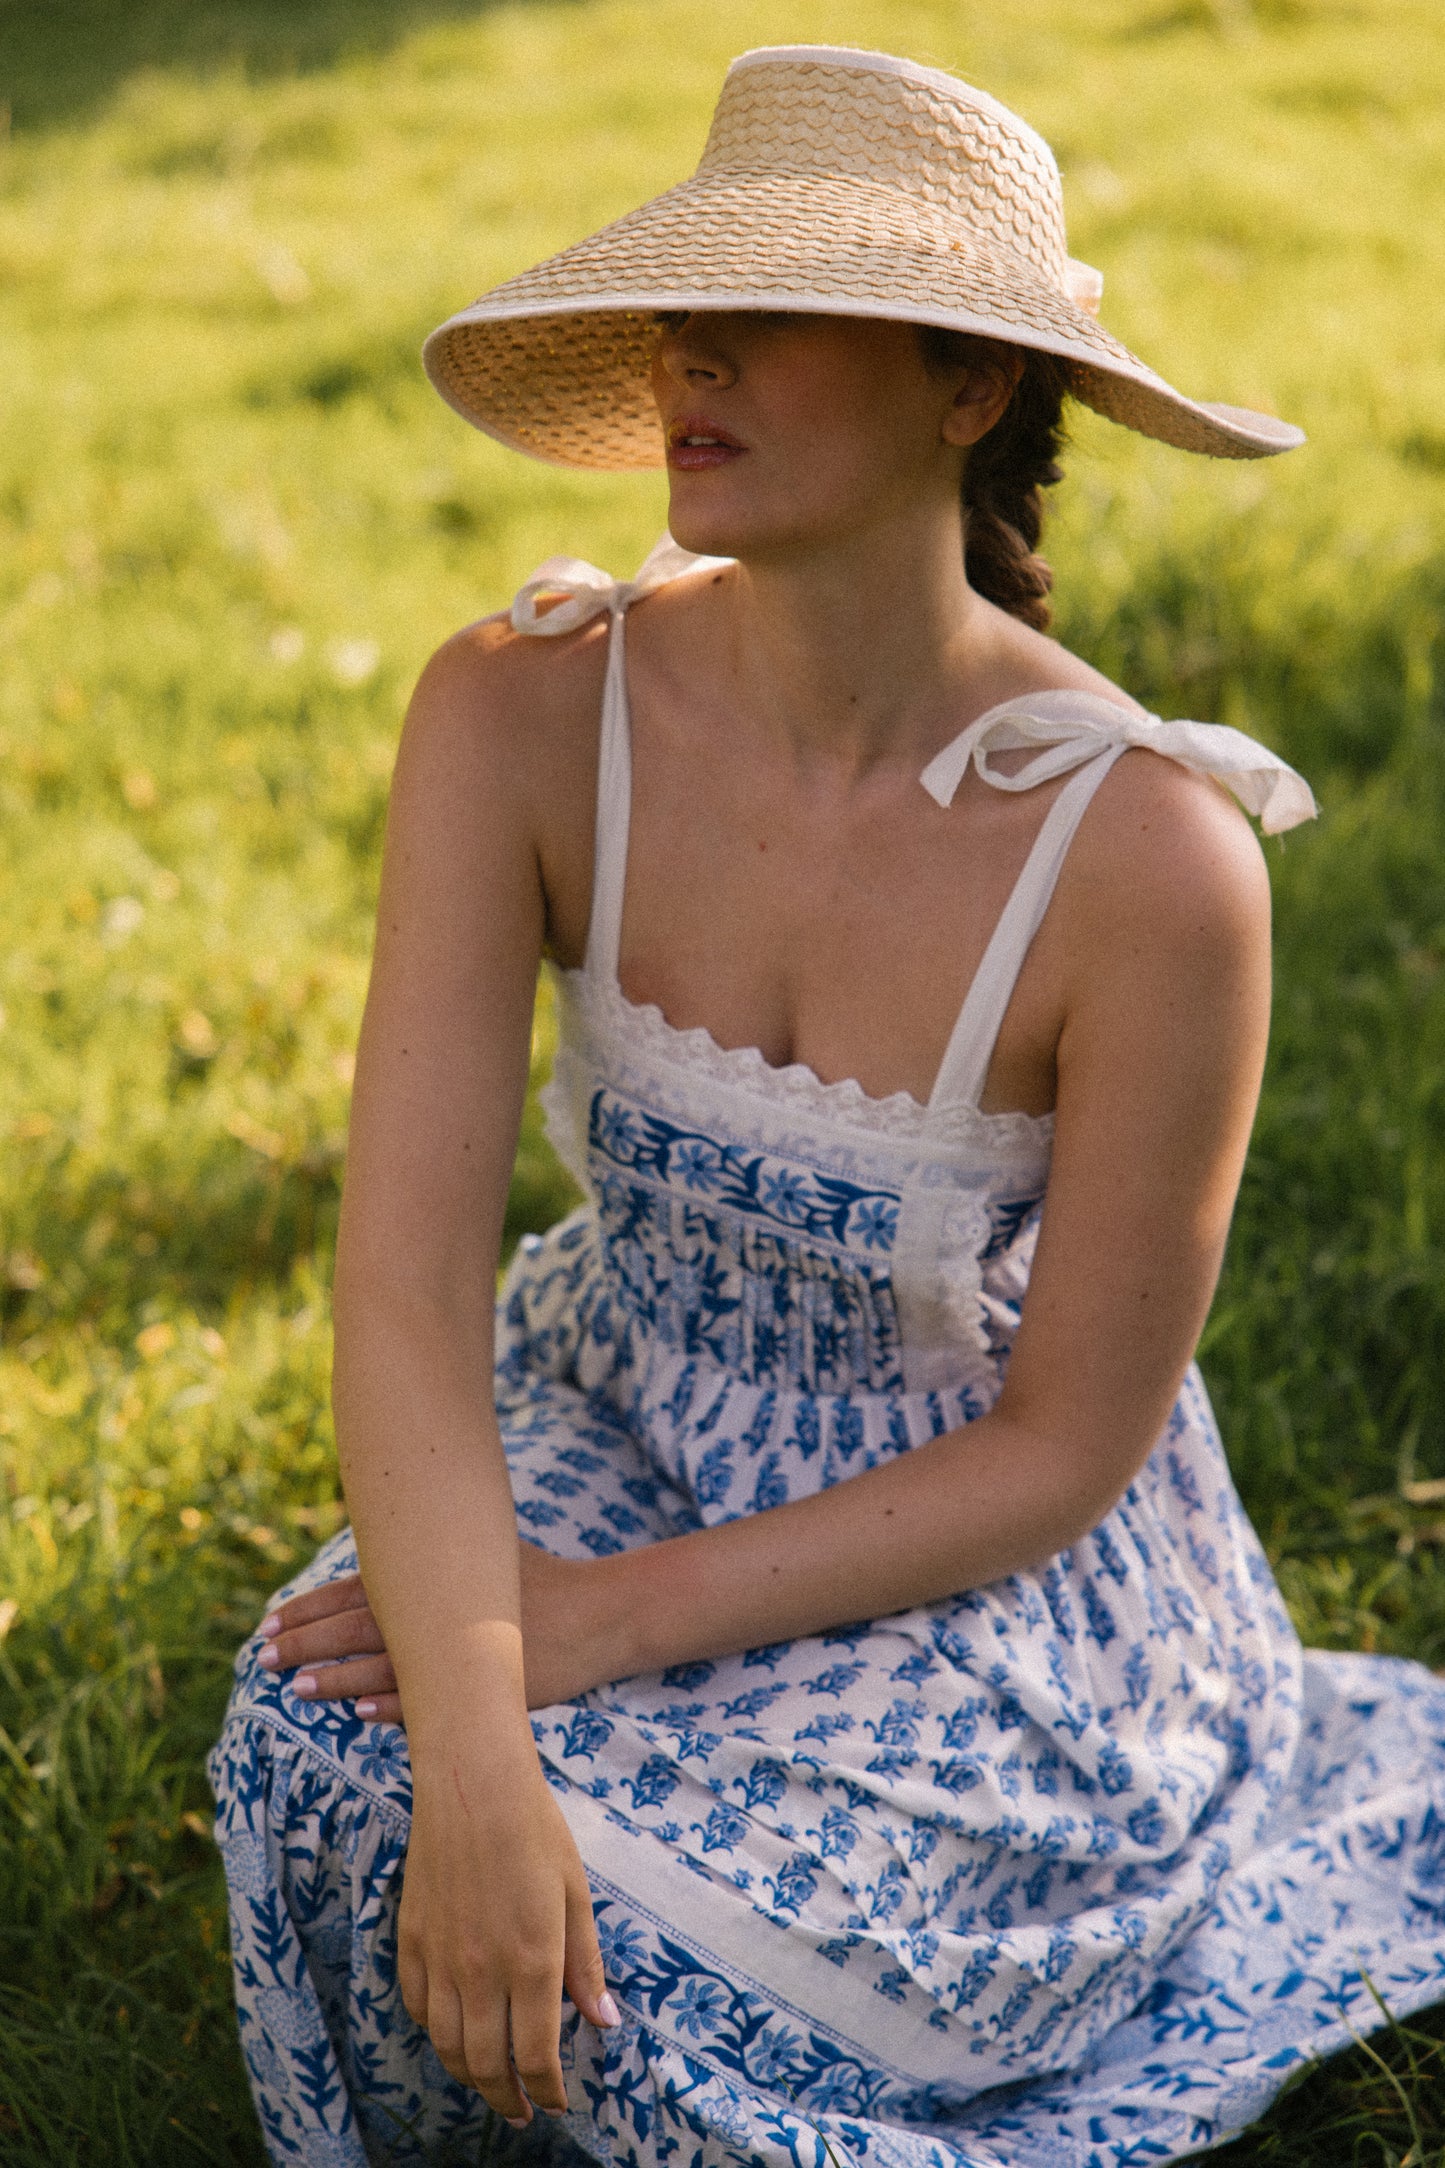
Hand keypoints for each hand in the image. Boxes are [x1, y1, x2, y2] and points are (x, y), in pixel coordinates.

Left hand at [259, 1547, 633, 1721]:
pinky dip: (394, 1707)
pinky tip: (360, 1715)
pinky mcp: (484, 1684)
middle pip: (358, 1623)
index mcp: (435, 1576)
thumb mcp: (481, 1557)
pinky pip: (430, 1701)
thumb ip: (432, 1566)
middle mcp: (440, 1610)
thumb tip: (381, 1565)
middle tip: (263, 1656)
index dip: (310, 1606)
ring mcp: (461, 1650)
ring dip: (338, 1676)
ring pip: (386, 1663)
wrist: (599, 1612)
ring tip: (298, 1688)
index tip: (270, 1622)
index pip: (356, 1589)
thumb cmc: (540, 1583)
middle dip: (307, 1640)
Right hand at [400, 1715, 620, 2116]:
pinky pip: (416, 2006)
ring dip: (469, 2075)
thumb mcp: (575, 1894)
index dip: (547, 2091)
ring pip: (446, 2045)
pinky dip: (433, 2030)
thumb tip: (603, 2021)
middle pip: (487, 2065)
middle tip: (521, 2111)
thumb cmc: (535, 1831)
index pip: (535, 2056)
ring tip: (489, 2082)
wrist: (472, 1783)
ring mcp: (440, 1958)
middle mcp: (480, 1971)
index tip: (556, 2103)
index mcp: (530, 1962)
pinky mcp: (411, 1939)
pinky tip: (451, 2030)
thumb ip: (585, 1963)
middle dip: (507, 2099)